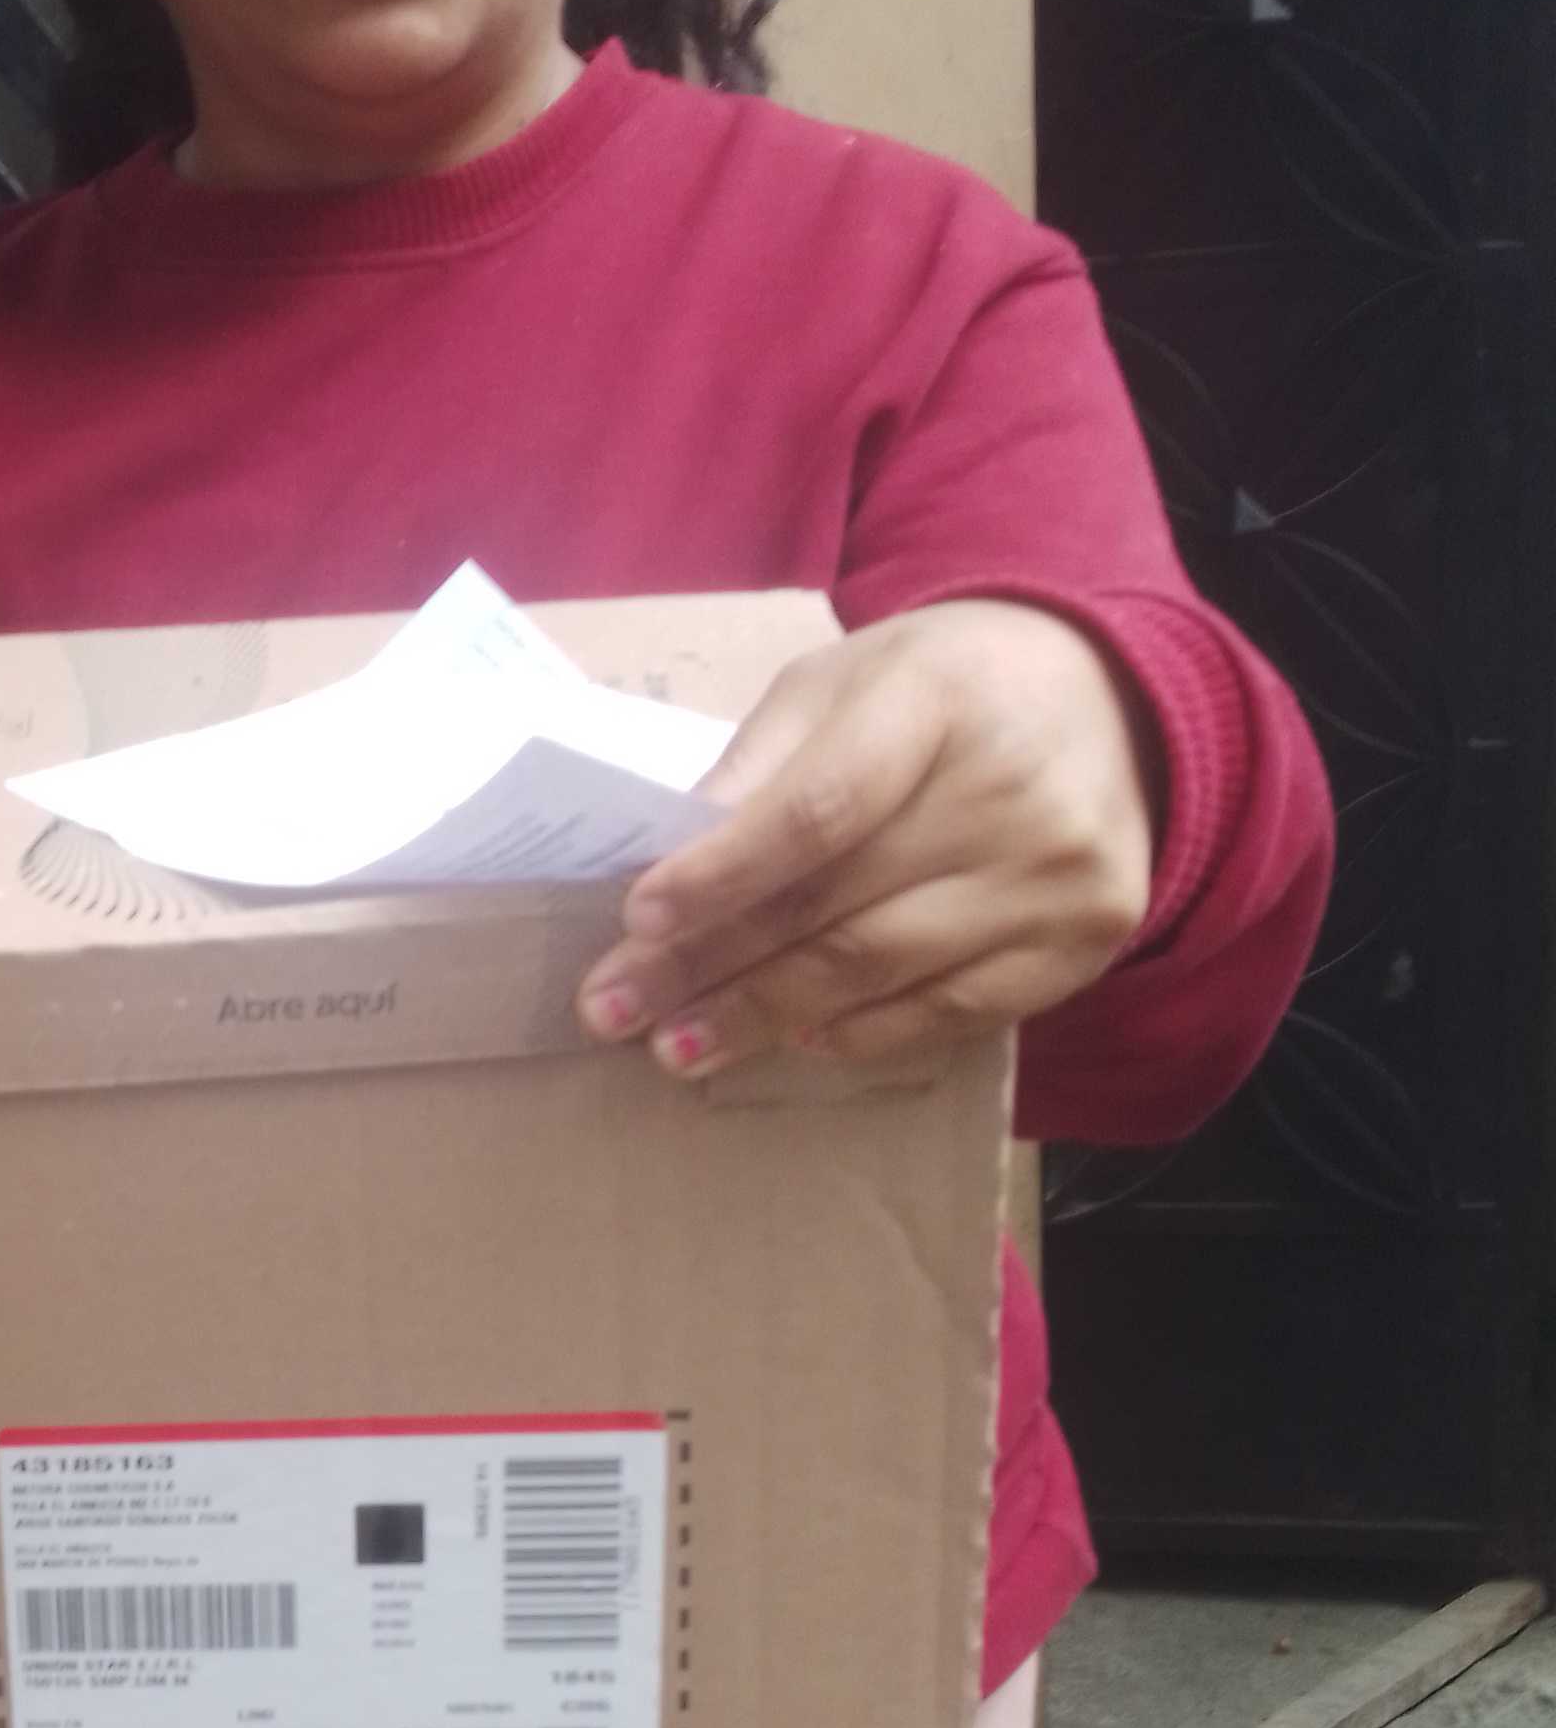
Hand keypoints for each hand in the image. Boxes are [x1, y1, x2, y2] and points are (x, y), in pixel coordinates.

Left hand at [575, 600, 1160, 1077]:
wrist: (1113, 701)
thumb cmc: (943, 691)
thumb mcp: (843, 682)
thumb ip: (759, 764)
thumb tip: (666, 861)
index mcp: (939, 698)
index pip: (818, 809)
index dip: (722, 873)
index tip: (637, 921)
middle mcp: (1012, 791)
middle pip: (835, 903)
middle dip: (709, 964)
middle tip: (613, 1009)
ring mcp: (1057, 876)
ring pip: (881, 970)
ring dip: (764, 1018)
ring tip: (678, 1045)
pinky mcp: (1083, 942)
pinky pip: (951, 1014)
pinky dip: (860, 1032)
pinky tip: (794, 1038)